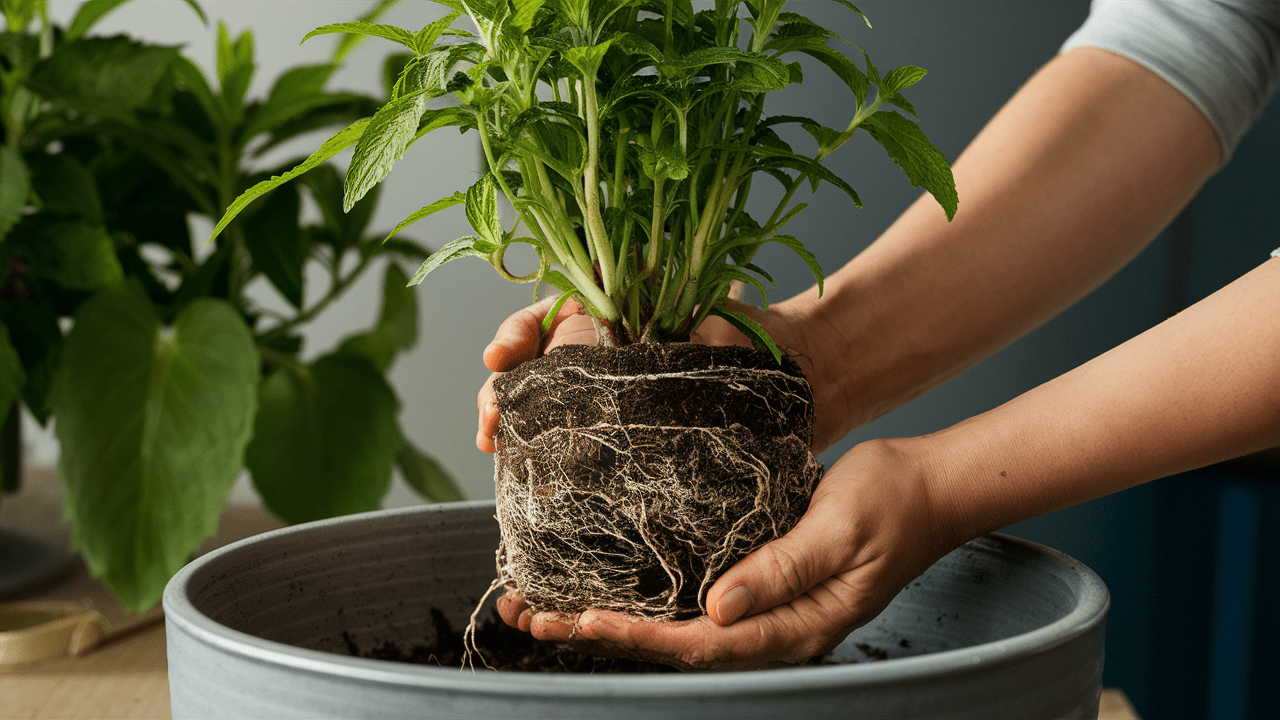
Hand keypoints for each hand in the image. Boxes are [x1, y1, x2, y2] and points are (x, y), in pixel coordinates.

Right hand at [476, 291, 848, 453]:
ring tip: (491, 443)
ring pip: (537, 409)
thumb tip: (703, 333)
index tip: (502, 353)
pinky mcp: (616, 444)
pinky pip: (564, 452)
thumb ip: (715, 325)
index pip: (548, 316)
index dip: (518, 332)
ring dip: (505, 425)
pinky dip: (536, 464)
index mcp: (615, 316)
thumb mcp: (736, 325)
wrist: (797, 385)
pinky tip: (516, 475)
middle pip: (529, 367)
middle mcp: (600, 356)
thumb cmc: (762, 345)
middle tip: (488, 421)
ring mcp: (604, 400)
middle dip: (497, 389)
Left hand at [496, 439, 957, 668]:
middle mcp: (775, 625)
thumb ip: (781, 570)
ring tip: (548, 603)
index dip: (634, 635)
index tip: (578, 621)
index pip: (699, 642)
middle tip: (530, 614)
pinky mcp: (763, 577)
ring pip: (678, 622)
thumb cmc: (893, 502)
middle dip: (602, 632)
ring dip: (614, 615)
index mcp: (796, 625)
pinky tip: (611, 578)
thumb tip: (714, 608)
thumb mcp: (840, 530)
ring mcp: (769, 605)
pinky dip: (647, 592)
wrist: (931, 487)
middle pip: (675, 641)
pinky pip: (696, 596)